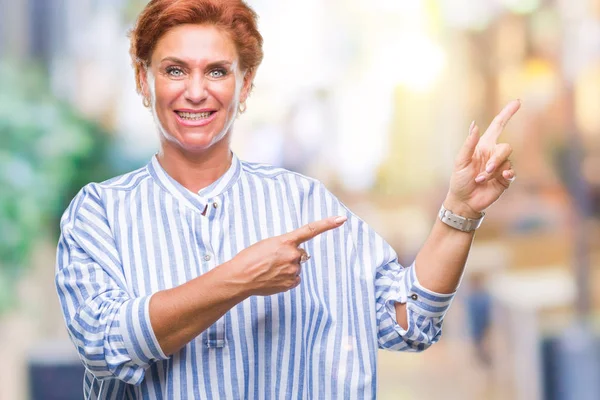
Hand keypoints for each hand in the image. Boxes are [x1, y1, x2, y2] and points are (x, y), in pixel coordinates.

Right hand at [230, 216, 346, 295]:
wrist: (240, 278)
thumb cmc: (249, 259)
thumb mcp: (267, 244)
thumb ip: (284, 247)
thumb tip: (296, 258)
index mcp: (285, 241)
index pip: (311, 230)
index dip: (327, 224)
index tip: (342, 219)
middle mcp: (293, 255)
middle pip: (299, 254)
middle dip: (290, 256)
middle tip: (272, 260)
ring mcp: (293, 270)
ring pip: (295, 267)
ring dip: (286, 268)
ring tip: (268, 270)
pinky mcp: (291, 283)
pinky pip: (294, 279)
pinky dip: (286, 279)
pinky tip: (273, 278)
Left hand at [445, 100, 520, 217]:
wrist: (463, 200)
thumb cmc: (459, 180)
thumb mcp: (460, 161)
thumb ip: (469, 144)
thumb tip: (475, 125)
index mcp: (483, 146)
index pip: (498, 126)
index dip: (507, 114)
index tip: (518, 102)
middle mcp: (493, 154)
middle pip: (505, 148)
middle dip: (496, 159)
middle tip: (484, 171)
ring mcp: (500, 167)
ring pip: (507, 161)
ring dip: (494, 171)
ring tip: (481, 180)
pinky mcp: (504, 179)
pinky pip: (512, 172)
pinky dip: (507, 174)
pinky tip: (501, 178)